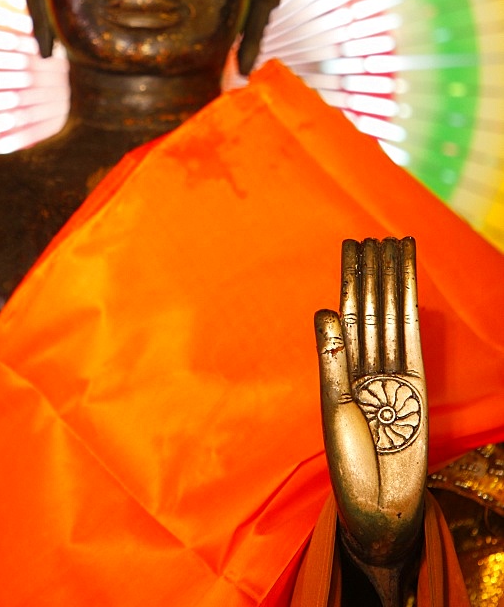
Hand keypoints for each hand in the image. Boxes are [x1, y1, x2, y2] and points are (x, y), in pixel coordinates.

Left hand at [314, 238, 426, 572]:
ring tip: (394, 247)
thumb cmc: (349, 465)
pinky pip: (411, 341)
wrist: (380, 506)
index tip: (353, 247)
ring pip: (391, 318)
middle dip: (373, 273)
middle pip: (372, 309)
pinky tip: (403, 285)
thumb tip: (325, 311)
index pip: (348, 314)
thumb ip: (332, 360)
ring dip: (393, 283)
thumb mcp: (334, 410)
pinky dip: (409, 312)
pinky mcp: (415, 387)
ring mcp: (392, 374)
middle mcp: (366, 365)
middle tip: (374, 235)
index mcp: (341, 369)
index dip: (351, 280)